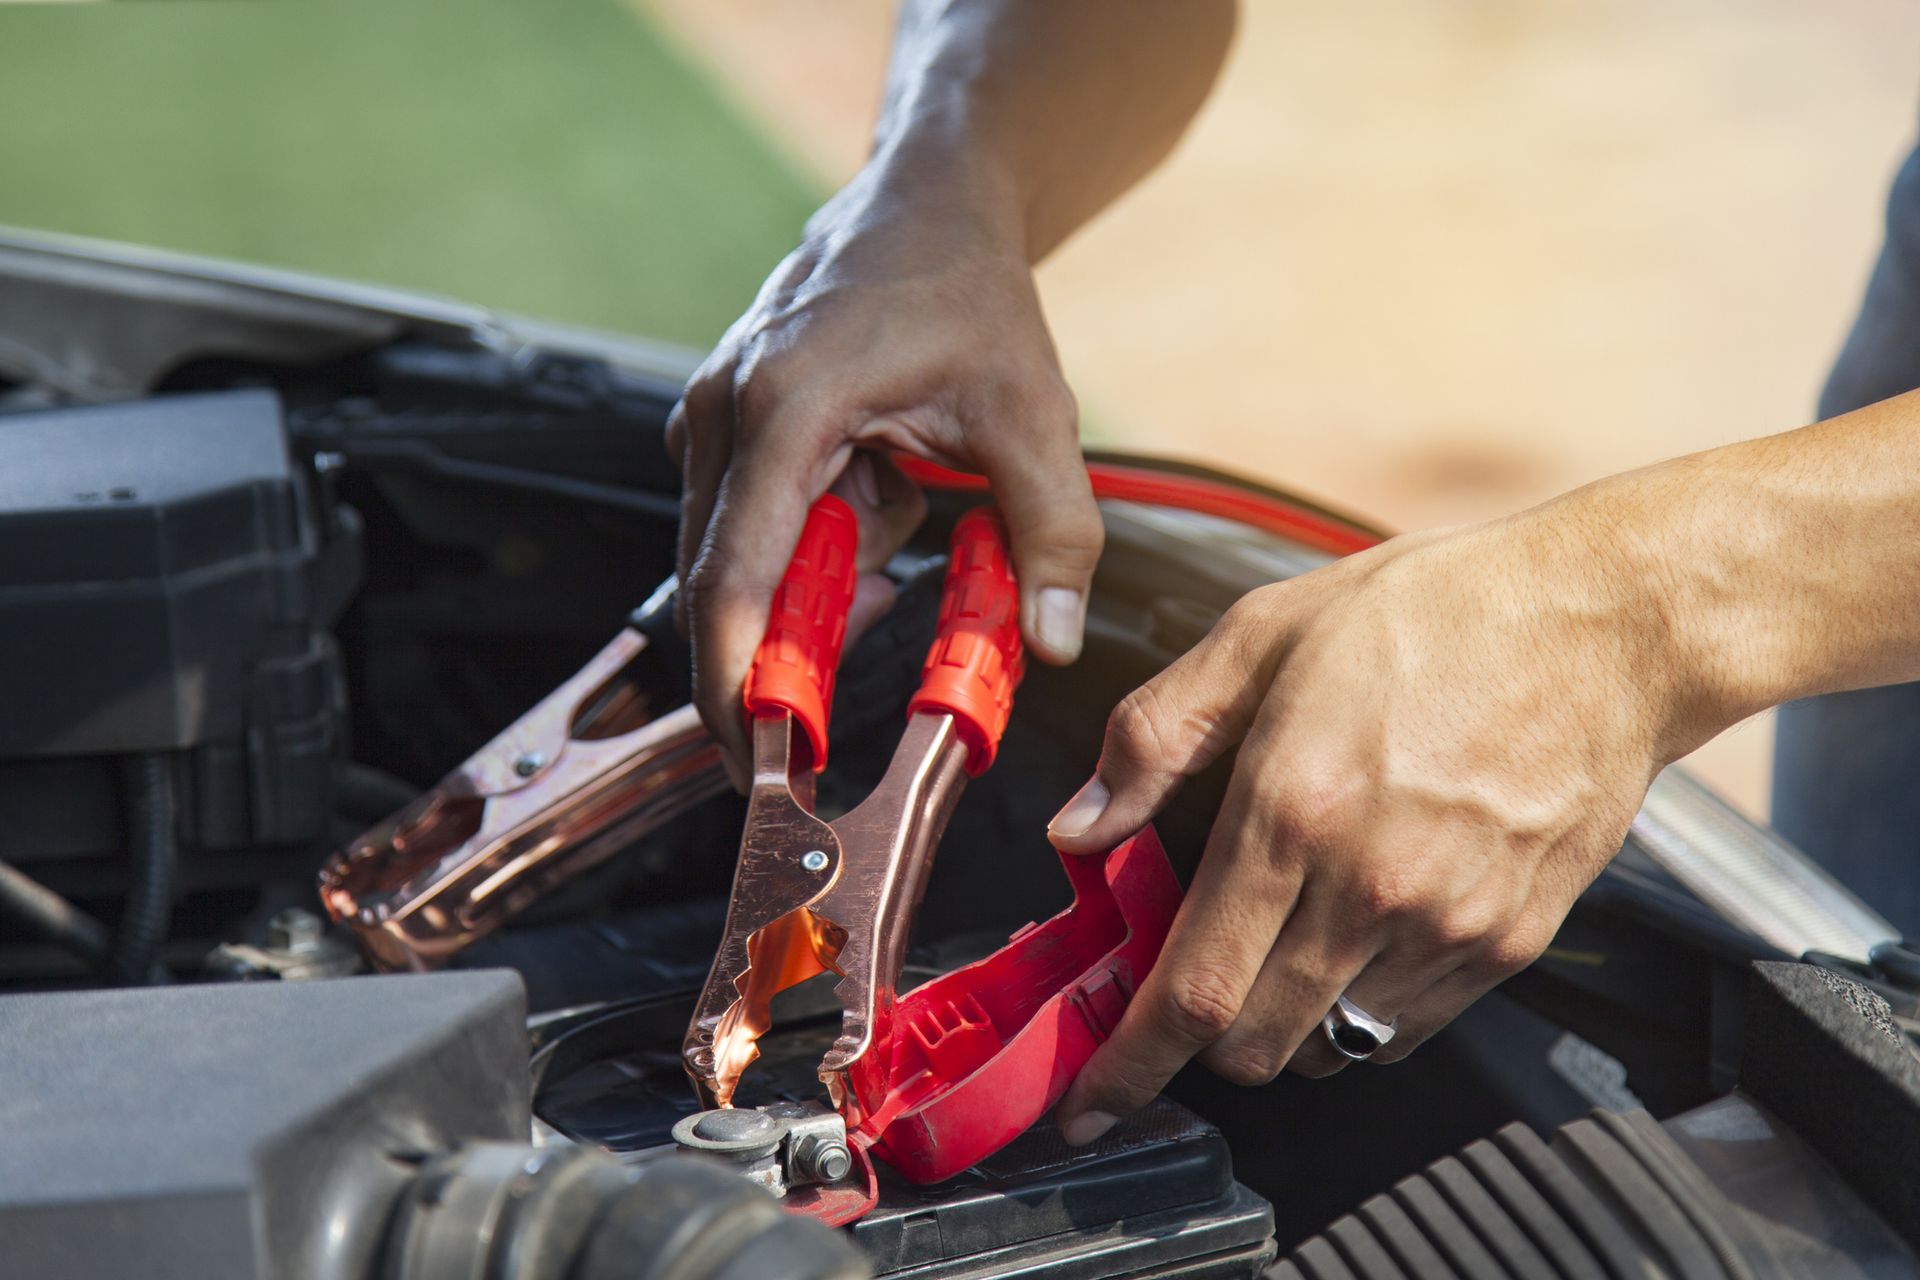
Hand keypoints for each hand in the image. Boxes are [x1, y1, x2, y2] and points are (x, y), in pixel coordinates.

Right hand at [667, 164, 1101, 784]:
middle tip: (863, 678)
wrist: (929, 203)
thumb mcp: (1032, 415)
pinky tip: (883, 499)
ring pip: (742, 563)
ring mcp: (713, 419)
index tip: (761, 762)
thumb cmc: (968, 292)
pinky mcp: (725, 431)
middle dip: (787, 655)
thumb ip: (1053, 532)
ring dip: (820, 585)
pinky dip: (819, 548)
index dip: (737, 687)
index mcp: (784, 409)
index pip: (734, 582)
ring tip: (905, 517)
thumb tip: (1053, 642)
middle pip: (723, 589)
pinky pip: (756, 531)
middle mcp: (723, 416)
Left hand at [1045, 492, 1711, 1142]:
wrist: (1607, 625)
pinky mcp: (1509, 945)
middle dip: (1197, 1037)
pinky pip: (1404, 1030)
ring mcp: (1449, 928)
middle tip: (1188, 976)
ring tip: (1282, 939)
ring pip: (1328, 1048)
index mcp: (1293, 810)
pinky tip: (1356, 931)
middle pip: (1252, 1044)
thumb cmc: (1435, 615)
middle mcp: (1371, 888)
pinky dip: (1357, 1010)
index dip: (1129, 1066)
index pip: (1193, 990)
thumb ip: (1155, 737)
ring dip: (1280, 1022)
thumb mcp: (1262, 634)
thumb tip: (1079, 828)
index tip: (1088, 1107)